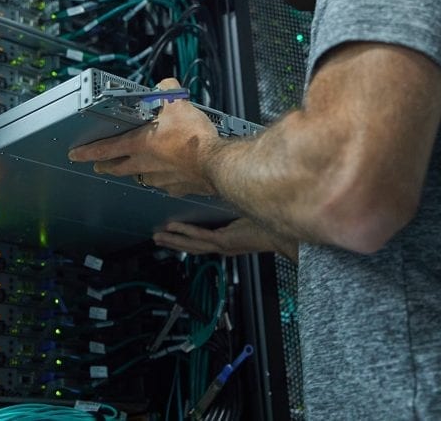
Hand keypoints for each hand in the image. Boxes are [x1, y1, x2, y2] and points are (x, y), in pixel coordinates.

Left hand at [68, 78, 221, 195]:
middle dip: (106, 166)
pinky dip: (164, 178)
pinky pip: (164, 184)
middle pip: (118, 168)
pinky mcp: (177, 188)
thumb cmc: (195, 139)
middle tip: (100, 165)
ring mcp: (161, 179)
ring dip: (136, 171)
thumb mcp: (178, 103)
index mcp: (140, 145)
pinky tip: (170, 172)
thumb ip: (167, 90)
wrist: (217, 164)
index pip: (105, 149)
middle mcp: (146, 165)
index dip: (87, 152)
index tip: (76, 155)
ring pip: (141, 176)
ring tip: (138, 167)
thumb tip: (166, 85)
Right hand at [154, 219, 295, 259]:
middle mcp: (223, 246)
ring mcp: (223, 245)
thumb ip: (236, 209)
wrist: (283, 234)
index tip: (172, 234)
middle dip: (173, 243)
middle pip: (192, 247)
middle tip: (157, 239)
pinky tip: (174, 229)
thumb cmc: (269, 226)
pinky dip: (186, 233)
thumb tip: (230, 194)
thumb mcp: (247, 216)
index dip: (185, 239)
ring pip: (192, 245)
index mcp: (227, 241)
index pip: (201, 242)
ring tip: (158, 237)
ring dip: (174, 241)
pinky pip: (201, 237)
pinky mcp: (225, 241)